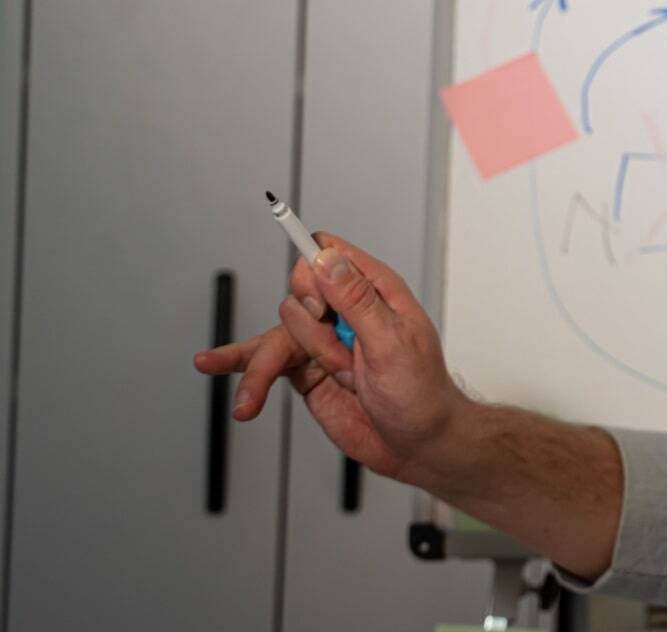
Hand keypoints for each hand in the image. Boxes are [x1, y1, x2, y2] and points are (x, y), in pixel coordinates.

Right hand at [192, 233, 466, 483]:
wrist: (416, 446)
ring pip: (281, 330)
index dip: (316, 272)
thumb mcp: (393, 344)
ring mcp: (324, 341)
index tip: (316, 303)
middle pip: (300, 290)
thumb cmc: (421, 395)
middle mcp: (347, 312)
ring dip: (272, 364)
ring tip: (257, 395)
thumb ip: (358, 302)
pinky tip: (211, 362)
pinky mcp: (307, 370)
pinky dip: (241, 366)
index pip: (332, 255)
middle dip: (309, 328)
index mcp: (376, 294)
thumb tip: (328, 260)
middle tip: (336, 355)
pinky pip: (267, 361)